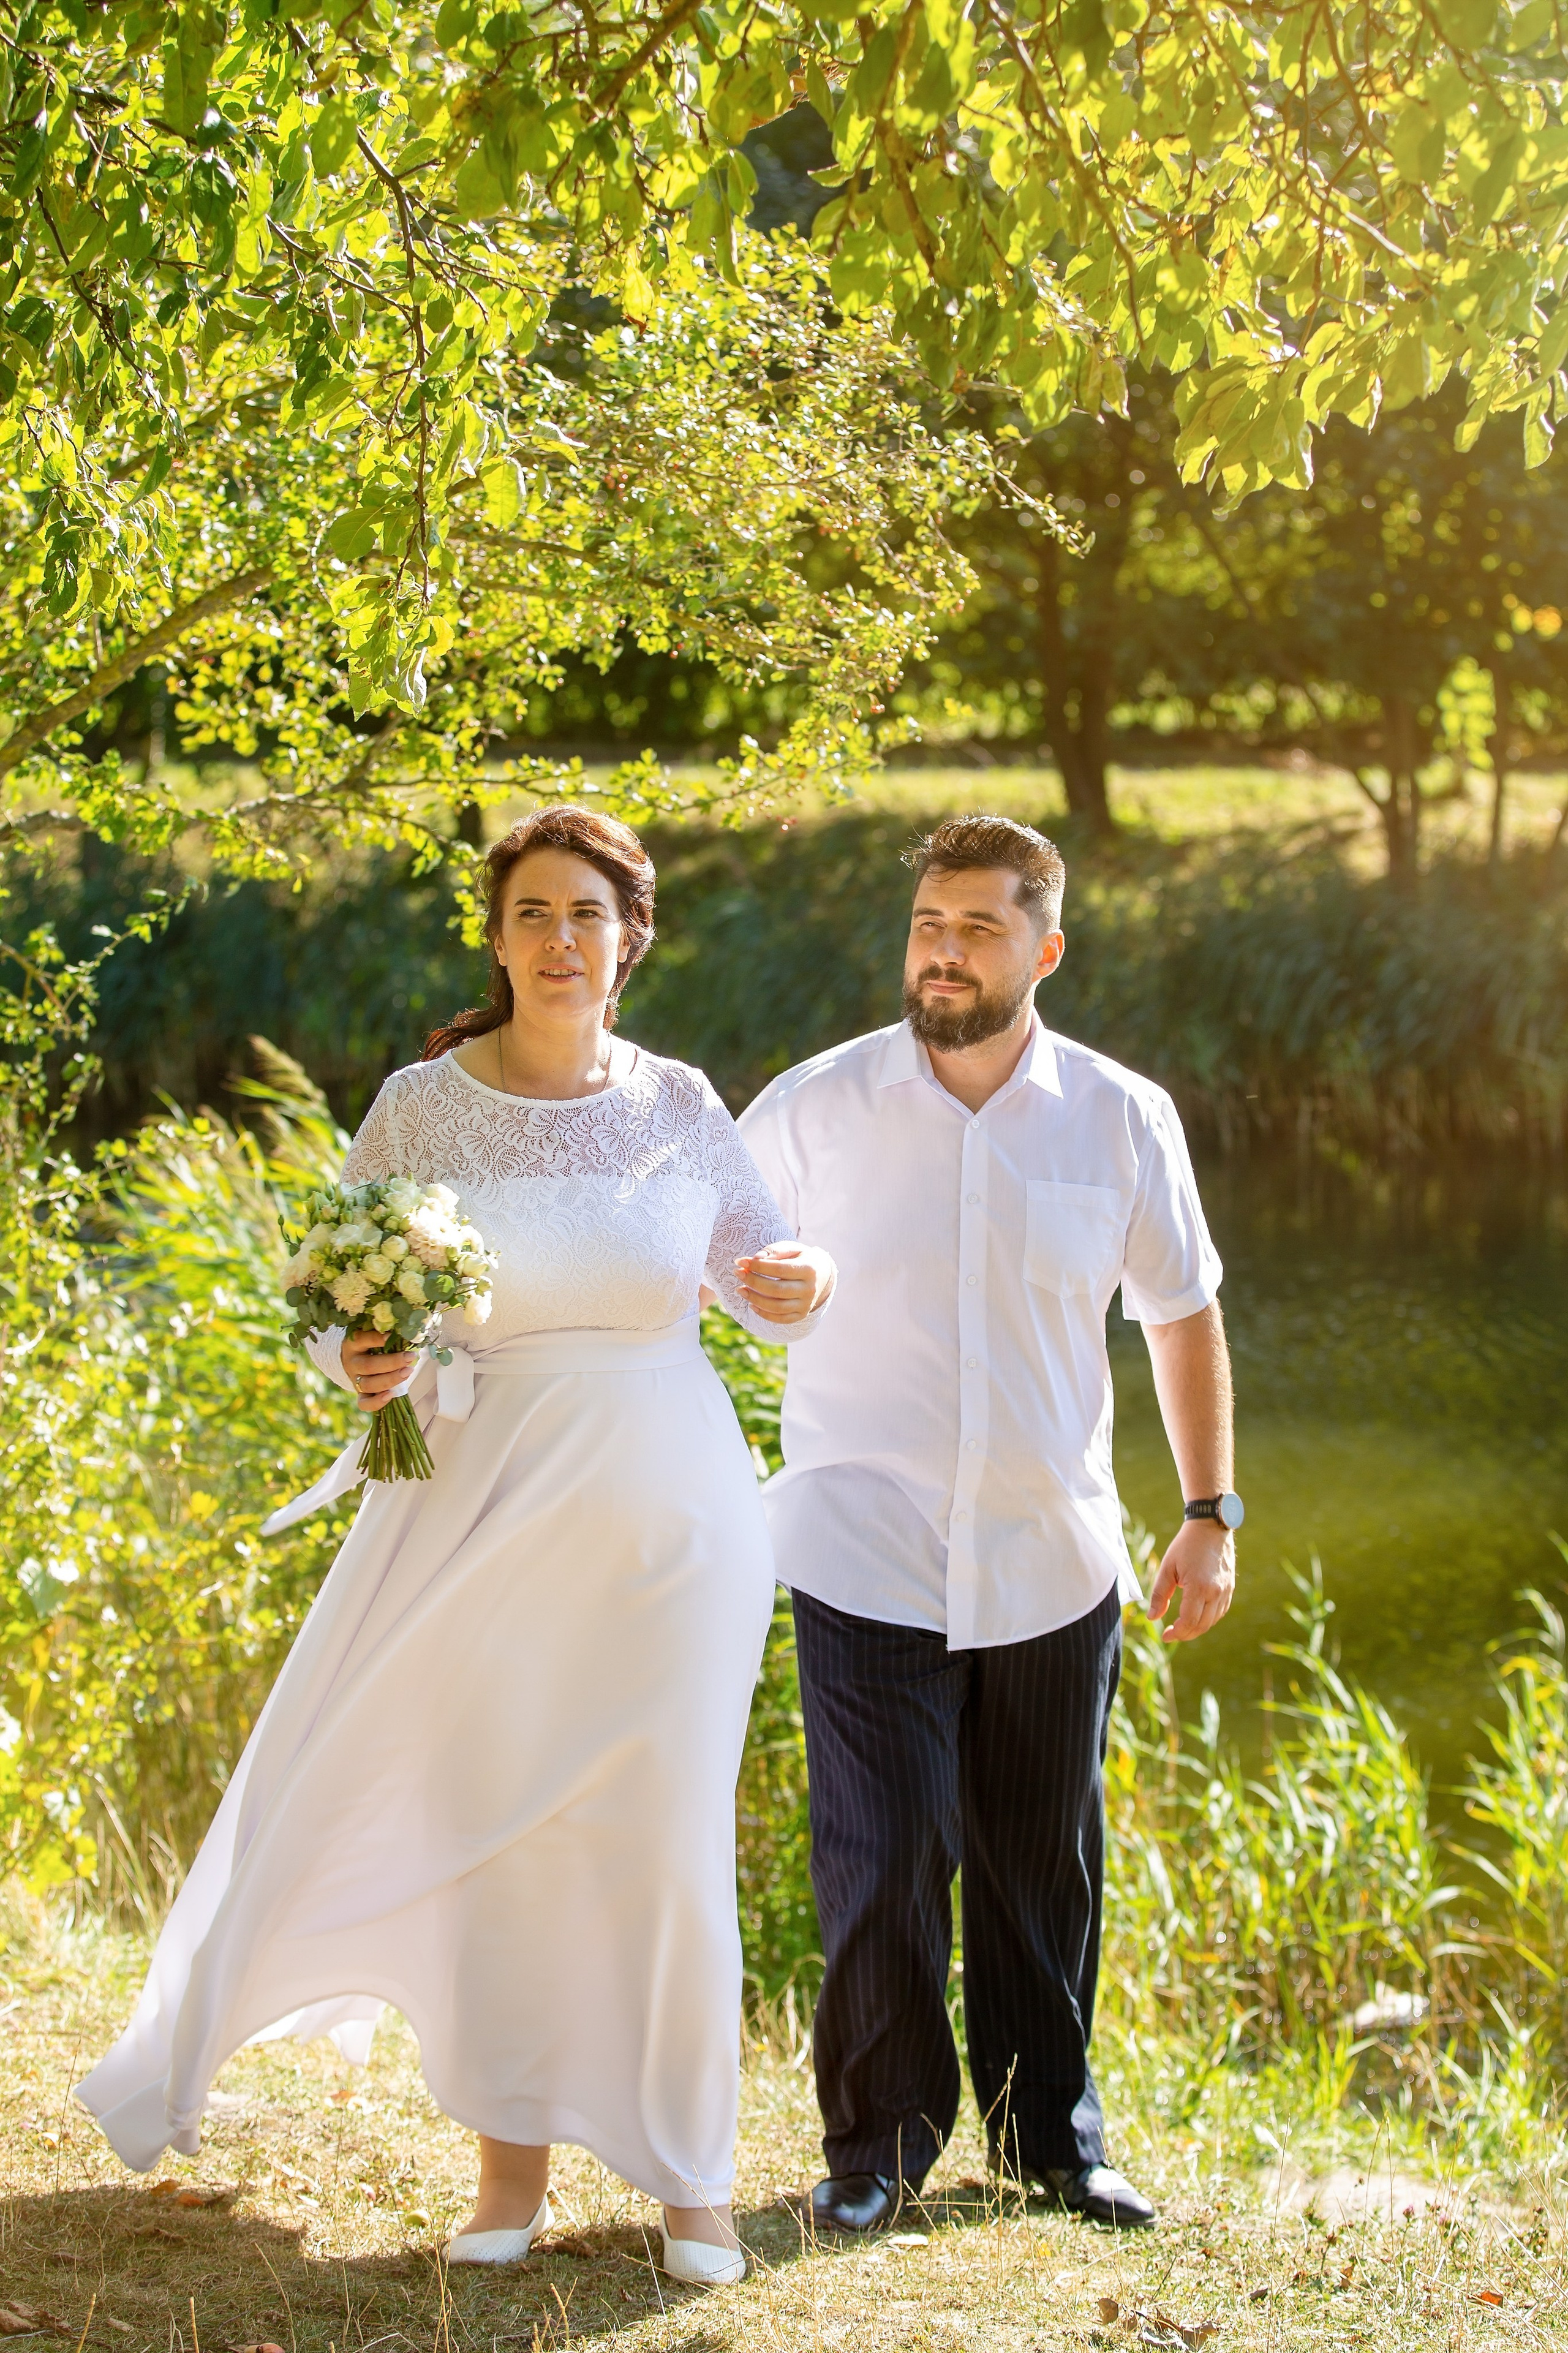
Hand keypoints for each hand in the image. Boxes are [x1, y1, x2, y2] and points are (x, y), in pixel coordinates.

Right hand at [341, 1327, 415, 1413]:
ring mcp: (354, 1380)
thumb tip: (405, 1330)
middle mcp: (352, 1362)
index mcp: (353, 1344)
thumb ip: (384, 1333)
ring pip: (368, 1384)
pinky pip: (364, 1403)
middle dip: (392, 1362)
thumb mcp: (371, 1334)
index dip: (376, 1339)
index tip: (392, 1336)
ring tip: (408, 1372)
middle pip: (369, 1365)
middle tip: (410, 1357)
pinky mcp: (359, 1394)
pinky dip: (376, 1402)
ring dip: (390, 1380)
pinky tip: (390, 1395)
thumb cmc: (369, 1344)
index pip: (361, 1340)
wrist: (352, 1360)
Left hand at [734, 1242, 833, 1325]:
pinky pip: (780, 1319)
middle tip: (737, 1273)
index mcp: (809, 1269)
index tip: (741, 1261)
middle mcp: (809, 1289)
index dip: (758, 1266)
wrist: (821, 1274)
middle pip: (776, 1289)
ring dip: (754, 1299)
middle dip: (753, 1281)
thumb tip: (756, 1258)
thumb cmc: (800, 1258)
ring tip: (740, 1289)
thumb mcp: (791, 1248)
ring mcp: (806, 1305)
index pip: (780, 1269)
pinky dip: (764, 1314)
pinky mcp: (801, 1315)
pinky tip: (751, 1304)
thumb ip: (774, 1251)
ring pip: (776, 1307)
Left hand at [1147, 1520, 1234, 1643]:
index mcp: (1199, 1587)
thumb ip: (1159, 1595)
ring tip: (1181, 1626)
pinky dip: (1208, 1619)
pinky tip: (1196, 1616)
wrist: (1210, 1527)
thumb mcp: (1167, 1568)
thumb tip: (1152, 1618)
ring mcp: (1226, 1591)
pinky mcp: (1230, 1588)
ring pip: (1212, 1621)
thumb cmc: (1186, 1545)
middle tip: (1171, 1633)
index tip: (1166, 1635)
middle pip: (1201, 1626)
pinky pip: (1220, 1612)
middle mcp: (1216, 1592)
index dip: (1177, 1633)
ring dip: (1196, 1628)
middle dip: (1185, 1634)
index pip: (1189, 1622)